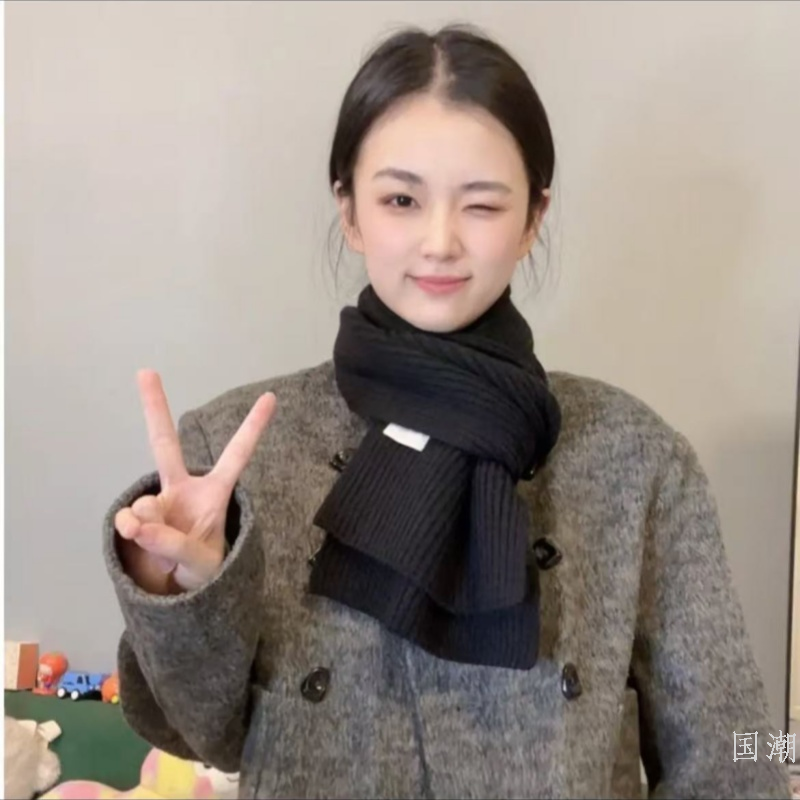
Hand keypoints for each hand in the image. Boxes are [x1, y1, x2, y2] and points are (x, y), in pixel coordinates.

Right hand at [114, 370, 275, 593]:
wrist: (176, 590)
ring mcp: (157, 501)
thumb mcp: (200, 562)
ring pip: (147, 505)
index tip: (271, 396)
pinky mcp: (134, 518)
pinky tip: (144, 545)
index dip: (253, 427)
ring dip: (153, 532)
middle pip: (165, 444)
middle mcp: (183, 488)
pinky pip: (129, 521)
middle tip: (146, 371)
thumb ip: (173, 544)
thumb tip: (136, 524)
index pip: (237, 455)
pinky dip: (134, 535)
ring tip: (166, 549)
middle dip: (154, 407)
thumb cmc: (202, 567)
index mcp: (215, 492)